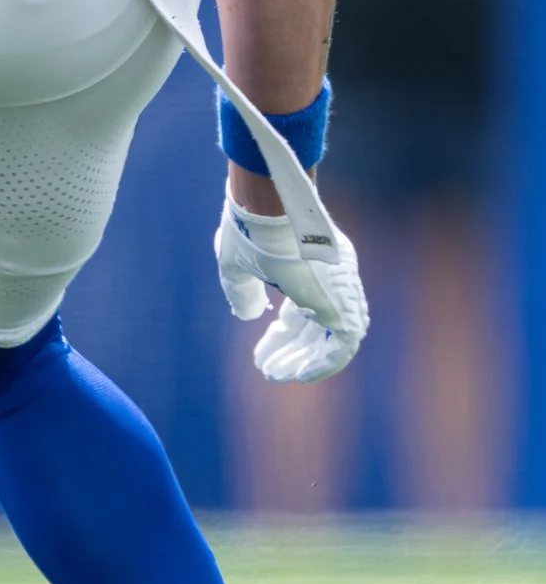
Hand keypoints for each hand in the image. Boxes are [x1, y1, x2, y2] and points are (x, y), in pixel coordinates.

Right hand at [216, 191, 367, 382]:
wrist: (269, 208)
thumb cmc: (251, 231)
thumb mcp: (238, 267)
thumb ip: (244, 292)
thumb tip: (248, 314)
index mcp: (310, 269)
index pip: (303, 311)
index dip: (282, 336)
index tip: (260, 354)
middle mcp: (333, 282)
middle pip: (316, 327)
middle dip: (291, 351)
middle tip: (266, 369)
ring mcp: (342, 292)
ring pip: (333, 340)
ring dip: (305, 361)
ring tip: (275, 375)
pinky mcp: (344, 303)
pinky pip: (343, 346)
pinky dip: (322, 364)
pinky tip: (297, 375)